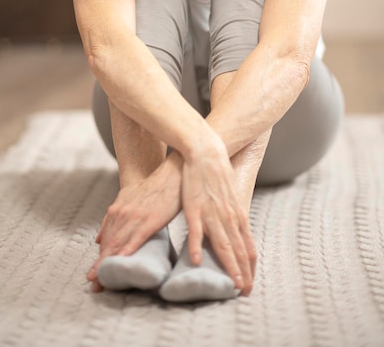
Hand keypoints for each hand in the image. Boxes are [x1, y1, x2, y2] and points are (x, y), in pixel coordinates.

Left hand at [86, 152, 182, 290]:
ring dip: (109, 264)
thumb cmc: (152, 187)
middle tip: (93, 285)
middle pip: (109, 245)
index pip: (105, 239)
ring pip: (118, 244)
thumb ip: (111, 218)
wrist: (170, 174)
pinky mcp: (149, 220)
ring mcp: (135, 217)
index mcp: (116, 210)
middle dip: (100, 266)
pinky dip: (127, 252)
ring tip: (102, 282)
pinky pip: (135, 239)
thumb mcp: (126, 198)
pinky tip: (122, 263)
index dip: (99, 259)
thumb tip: (97, 239)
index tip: (92, 276)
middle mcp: (122, 214)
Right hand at [182, 142, 255, 294]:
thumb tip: (237, 230)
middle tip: (245, 292)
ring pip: (223, 245)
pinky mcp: (194, 208)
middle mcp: (229, 217)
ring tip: (232, 285)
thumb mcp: (231, 196)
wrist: (206, 152)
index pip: (248, 248)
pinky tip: (196, 262)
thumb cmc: (218, 173)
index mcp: (238, 215)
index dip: (250, 268)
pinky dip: (196, 247)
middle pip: (239, 251)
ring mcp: (212, 213)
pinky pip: (196, 231)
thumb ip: (233, 215)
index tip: (250, 284)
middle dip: (243, 274)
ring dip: (229, 267)